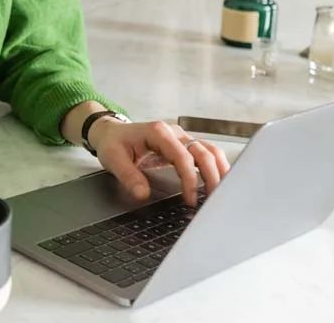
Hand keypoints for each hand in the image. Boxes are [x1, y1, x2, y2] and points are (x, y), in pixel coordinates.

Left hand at [89, 118, 230, 206]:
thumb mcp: (113, 159)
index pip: (182, 156)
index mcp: (158, 132)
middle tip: (214, 200)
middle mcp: (173, 133)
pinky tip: (219, 182)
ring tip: (222, 193)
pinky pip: (205, 154)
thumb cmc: (113, 143)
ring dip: (219, 170)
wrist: (111, 133)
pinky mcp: (183, 146)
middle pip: (203, 151)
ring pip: (209, 150)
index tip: (190, 199)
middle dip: (212, 176)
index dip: (189, 179)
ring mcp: (181, 138)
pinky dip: (215, 167)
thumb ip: (129, 176)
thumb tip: (143, 194)